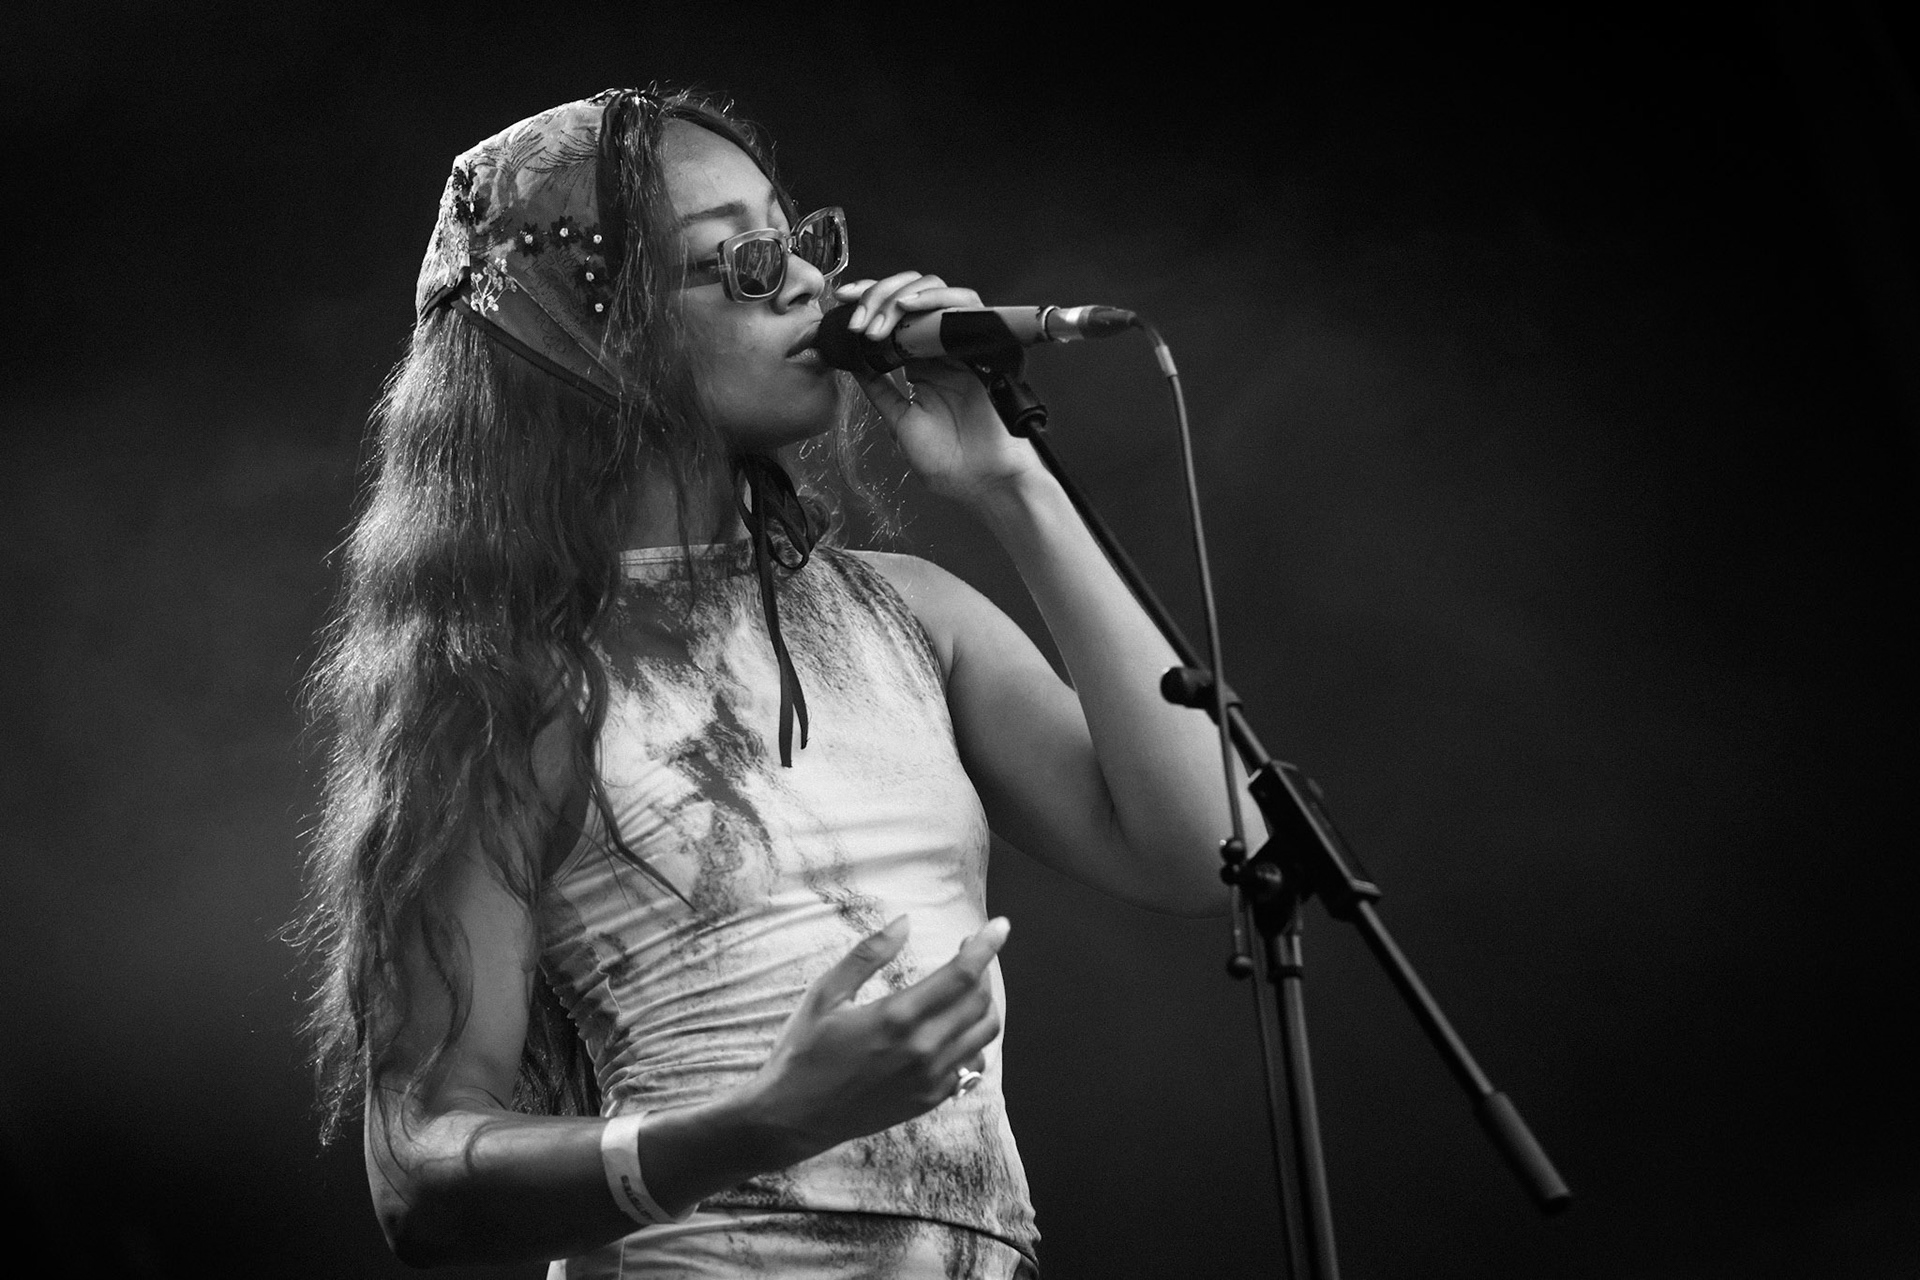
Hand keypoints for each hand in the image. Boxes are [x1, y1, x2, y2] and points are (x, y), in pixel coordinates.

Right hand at [742, 914, 1009, 1163]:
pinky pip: (972, 1066)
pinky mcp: (929, 1099)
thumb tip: (904, 921)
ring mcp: (929, 1079)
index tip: (1000, 926)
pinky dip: (974, 1040)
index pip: (961, 975)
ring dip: (984, 1003)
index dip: (986, 946)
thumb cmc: (804, 1051)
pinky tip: (956, 1027)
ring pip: (983, 1034)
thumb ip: (868, 954)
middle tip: (967, 950)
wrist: (793, 1118)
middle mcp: (922, 1049)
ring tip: (966, 985)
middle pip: (979, 1001)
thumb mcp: (825, 994)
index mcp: (897, 1017)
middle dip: (982, 968)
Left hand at [832, 274, 1042, 504]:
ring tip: (880, 316)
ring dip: (900, 296)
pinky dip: (934, 298)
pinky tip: (909, 306)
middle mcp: (938, 352)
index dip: (868, 303)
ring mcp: (959, 347)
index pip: (892, 320)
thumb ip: (880, 391)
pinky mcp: (980, 346)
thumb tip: (854, 364)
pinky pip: (962, 306)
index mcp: (919, 368)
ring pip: (932, 292)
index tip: (842, 303)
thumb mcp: (900, 423)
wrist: (984, 481)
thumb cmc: (948, 463)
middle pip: (909, 298)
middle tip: (856, 311)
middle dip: (877, 293)